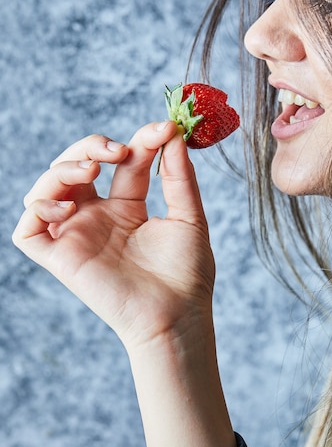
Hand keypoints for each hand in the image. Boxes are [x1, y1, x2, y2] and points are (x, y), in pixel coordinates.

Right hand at [12, 121, 214, 349]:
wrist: (178, 316)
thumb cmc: (186, 274)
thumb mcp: (188, 216)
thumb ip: (178, 175)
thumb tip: (174, 134)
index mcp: (127, 208)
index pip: (121, 163)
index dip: (138, 140)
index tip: (163, 130)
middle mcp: (98, 218)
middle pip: (75, 166)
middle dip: (90, 145)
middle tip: (118, 150)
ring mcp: (77, 236)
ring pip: (46, 188)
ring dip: (63, 167)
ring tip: (93, 170)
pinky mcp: (60, 258)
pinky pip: (28, 229)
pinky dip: (39, 206)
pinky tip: (71, 206)